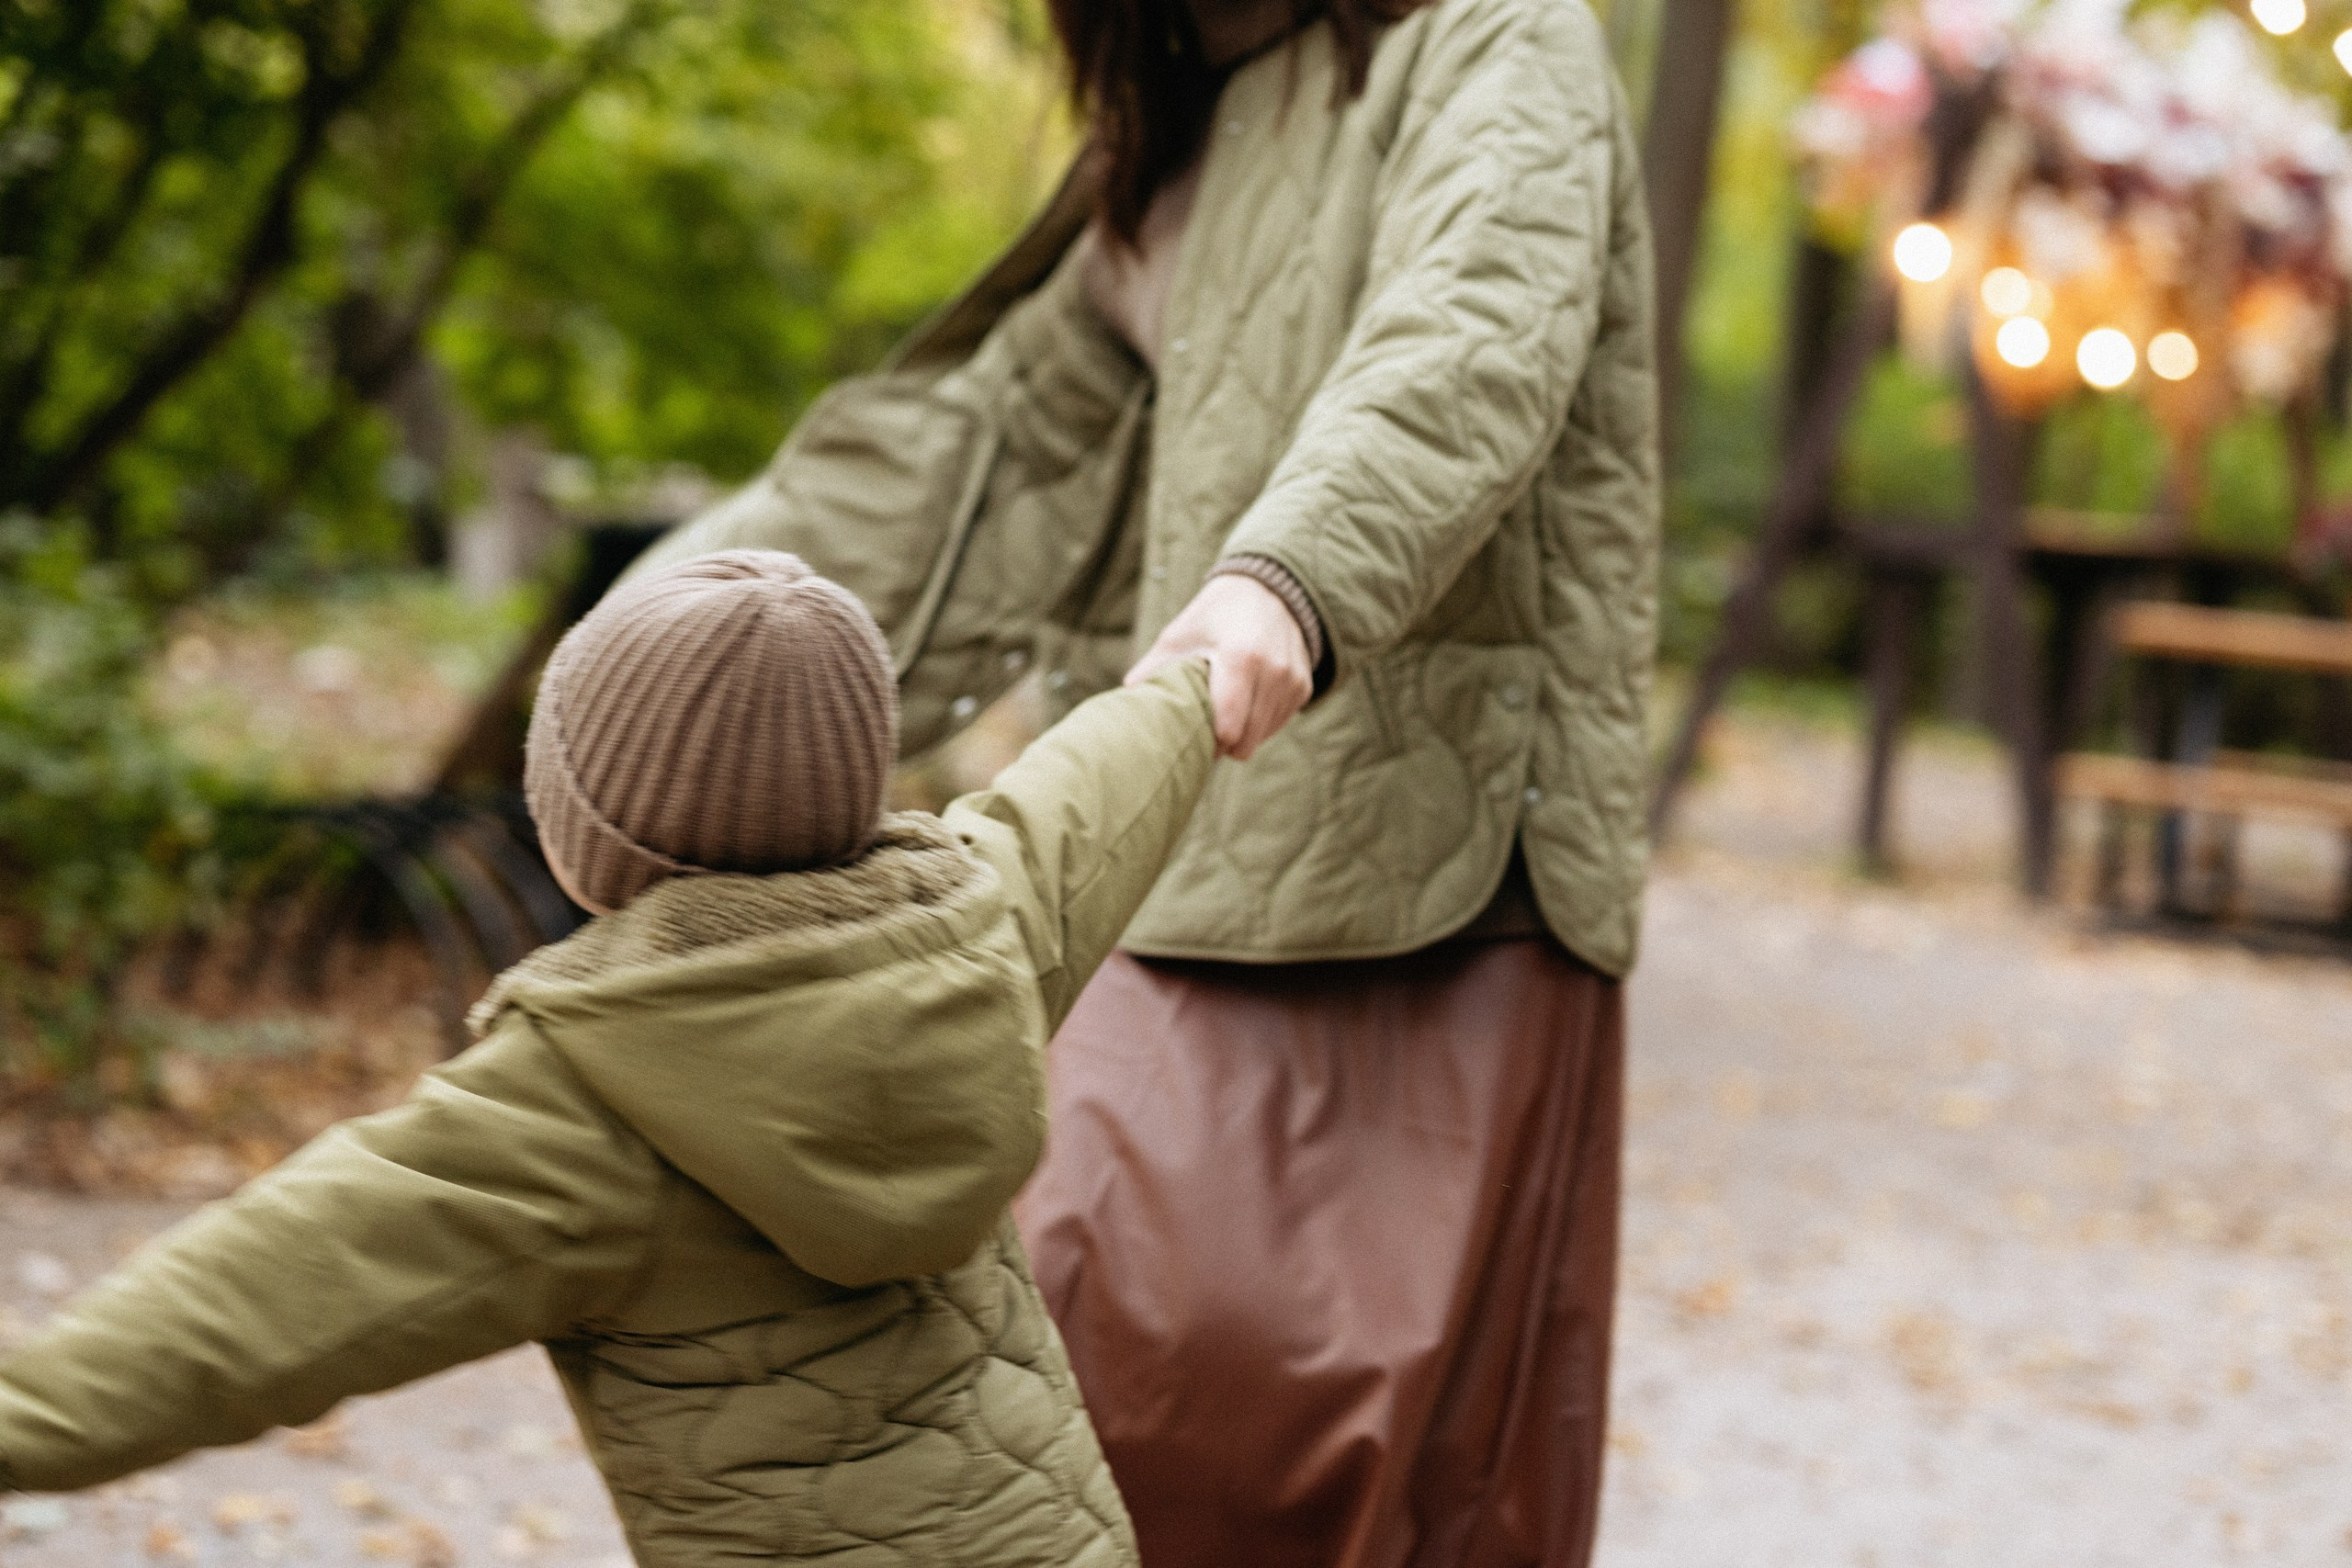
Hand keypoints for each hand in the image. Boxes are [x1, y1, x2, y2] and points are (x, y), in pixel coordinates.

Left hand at [1126, 573, 1312, 759]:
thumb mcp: (1179, 635)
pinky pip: (1278, 724)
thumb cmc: (1214, 616)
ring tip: (1225, 708)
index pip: (1228, 728)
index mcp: (1241, 657)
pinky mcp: (1303, 686)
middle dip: (1222, 744)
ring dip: (1242, 733)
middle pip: (1246, 742)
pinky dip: (1260, 722)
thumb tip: (1128, 701)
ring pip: (1262, 737)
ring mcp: (1293, 680)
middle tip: (1204, 728)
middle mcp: (1274, 671)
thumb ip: (1154, 670)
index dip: (1207, 741)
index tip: (1193, 733)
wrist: (1266, 590)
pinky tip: (1246, 700)